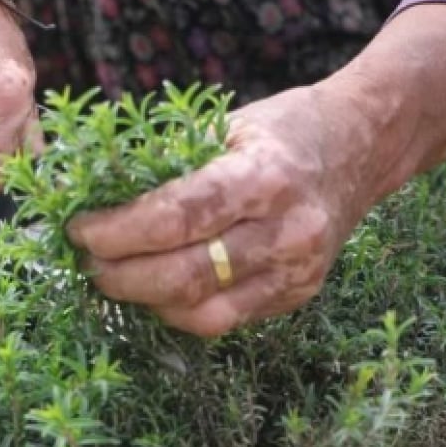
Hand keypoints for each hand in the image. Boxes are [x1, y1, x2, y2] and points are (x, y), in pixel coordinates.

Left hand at [65, 85, 384, 336]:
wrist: (363, 148)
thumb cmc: (284, 129)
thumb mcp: (228, 125)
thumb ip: (171, 162)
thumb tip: (94, 189)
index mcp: (264, 176)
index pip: (177, 216)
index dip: (119, 231)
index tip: (82, 230)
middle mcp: (286, 231)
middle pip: (185, 275)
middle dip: (121, 275)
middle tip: (87, 262)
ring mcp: (296, 270)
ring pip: (203, 312)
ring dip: (146, 301)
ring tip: (113, 279)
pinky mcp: (298, 296)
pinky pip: (226, 321)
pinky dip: (181, 311)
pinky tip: (156, 290)